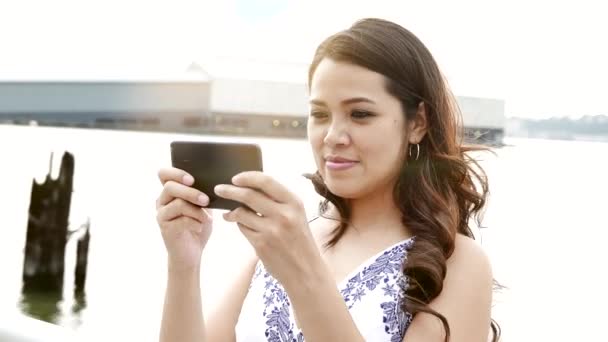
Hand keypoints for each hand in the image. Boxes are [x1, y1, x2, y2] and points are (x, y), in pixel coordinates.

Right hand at [156, 167, 212, 272]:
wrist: (192, 252)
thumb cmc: (198, 226)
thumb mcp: (202, 207)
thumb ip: (201, 194)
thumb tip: (212, 183)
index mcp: (170, 192)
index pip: (164, 174)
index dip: (176, 173)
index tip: (192, 179)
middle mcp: (162, 201)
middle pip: (170, 187)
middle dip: (191, 192)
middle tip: (206, 200)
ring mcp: (161, 215)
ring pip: (178, 204)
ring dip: (197, 210)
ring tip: (207, 219)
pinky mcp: (165, 229)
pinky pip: (181, 220)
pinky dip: (195, 223)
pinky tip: (200, 228)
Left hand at [214, 171, 321, 288]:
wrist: (306, 271)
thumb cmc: (299, 241)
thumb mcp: (296, 216)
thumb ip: (278, 201)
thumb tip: (250, 187)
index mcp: (294, 203)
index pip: (266, 181)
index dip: (247, 177)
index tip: (235, 178)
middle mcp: (284, 214)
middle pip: (249, 195)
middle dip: (229, 190)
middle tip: (219, 189)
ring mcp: (272, 230)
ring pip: (241, 212)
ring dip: (231, 212)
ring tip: (228, 214)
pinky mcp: (261, 244)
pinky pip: (242, 228)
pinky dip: (239, 225)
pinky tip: (241, 226)